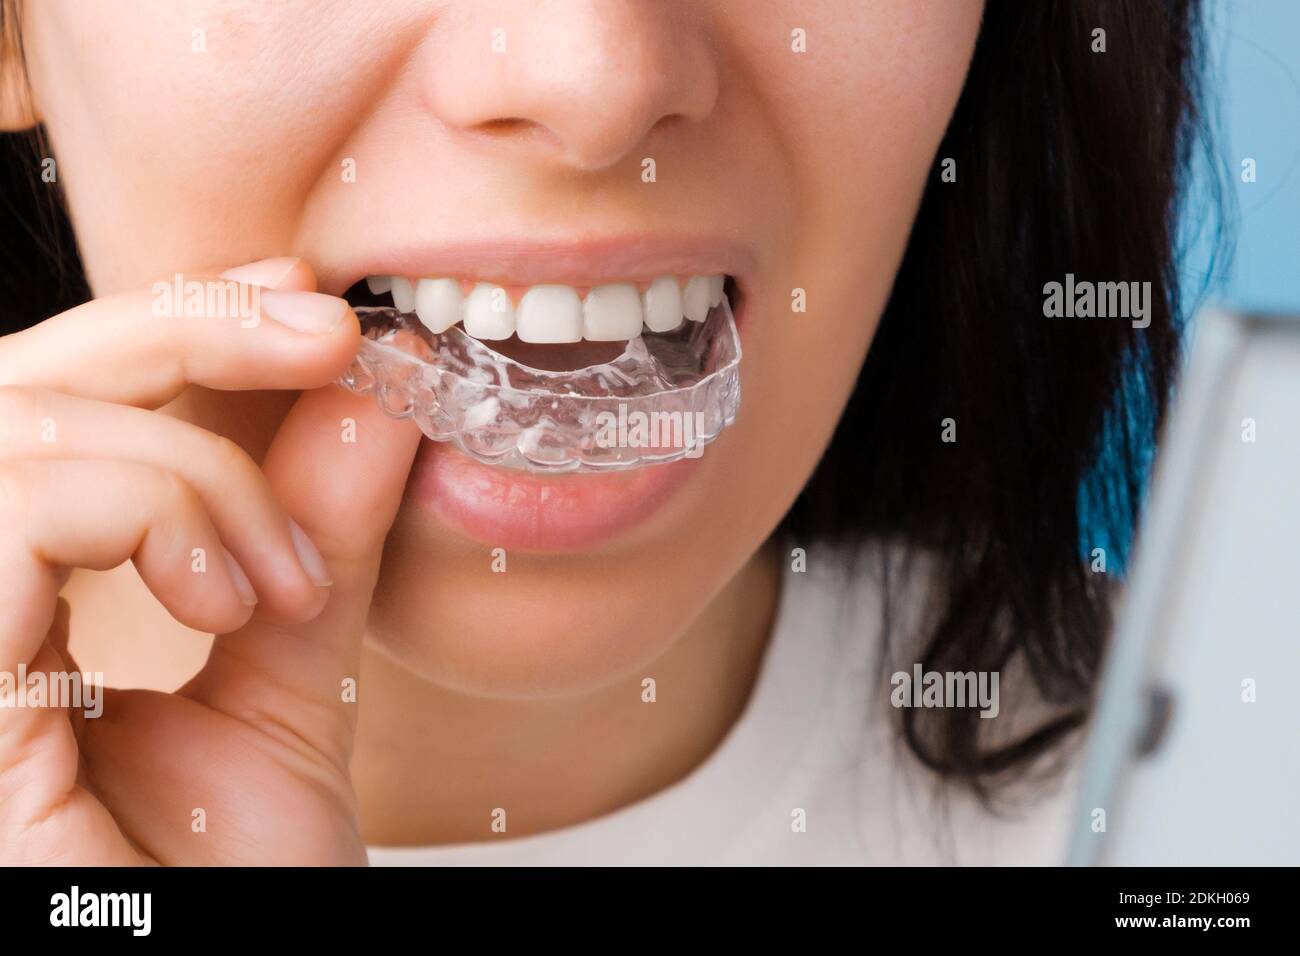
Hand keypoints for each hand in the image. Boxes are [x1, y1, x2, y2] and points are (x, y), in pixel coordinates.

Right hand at [0, 258, 420, 863]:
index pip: (55, 404)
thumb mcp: (287, 688)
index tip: (308, 307)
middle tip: (331, 336)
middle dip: (181, 323)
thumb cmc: (224, 886)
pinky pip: (0, 506)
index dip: (170, 321)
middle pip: (13, 378)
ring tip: (275, 581)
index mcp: (13, 603)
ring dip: (185, 466)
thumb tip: (372, 398)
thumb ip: (316, 545)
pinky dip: (137, 509)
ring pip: (8, 422)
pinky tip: (223, 600)